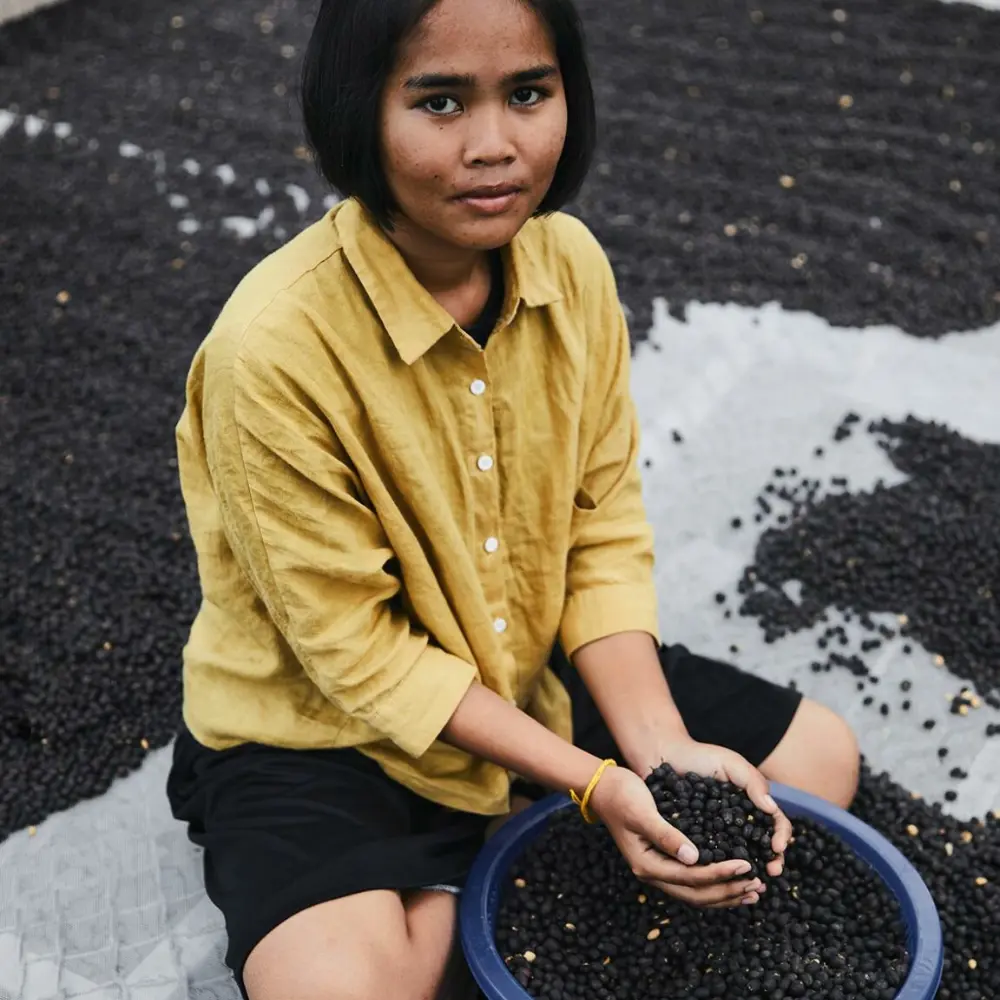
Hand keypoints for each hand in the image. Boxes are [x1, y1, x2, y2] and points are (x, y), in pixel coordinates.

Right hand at [587, 765, 767, 908]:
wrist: (603, 787)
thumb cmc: (622, 795)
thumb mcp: (644, 812)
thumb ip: (666, 835)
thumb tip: (693, 857)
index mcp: (648, 865)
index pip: (692, 877)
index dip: (721, 873)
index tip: (747, 865)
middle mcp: (653, 873)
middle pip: (697, 894)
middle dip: (729, 891)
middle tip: (758, 885)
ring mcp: (657, 869)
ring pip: (696, 892)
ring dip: (725, 893)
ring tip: (752, 891)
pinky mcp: (663, 860)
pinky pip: (692, 881)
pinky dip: (714, 883)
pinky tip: (731, 879)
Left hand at [645, 737, 793, 880]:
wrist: (666, 757)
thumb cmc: (701, 757)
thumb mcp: (732, 765)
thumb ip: (753, 783)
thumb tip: (772, 808)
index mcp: (752, 805)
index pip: (775, 823)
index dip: (781, 836)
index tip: (777, 847)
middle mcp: (739, 821)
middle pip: (763, 844)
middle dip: (771, 859)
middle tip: (772, 871)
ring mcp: (720, 832)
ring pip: (740, 854)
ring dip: (750, 868)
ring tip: (753, 879)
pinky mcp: (699, 838)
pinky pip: (713, 854)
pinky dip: (721, 865)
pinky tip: (723, 873)